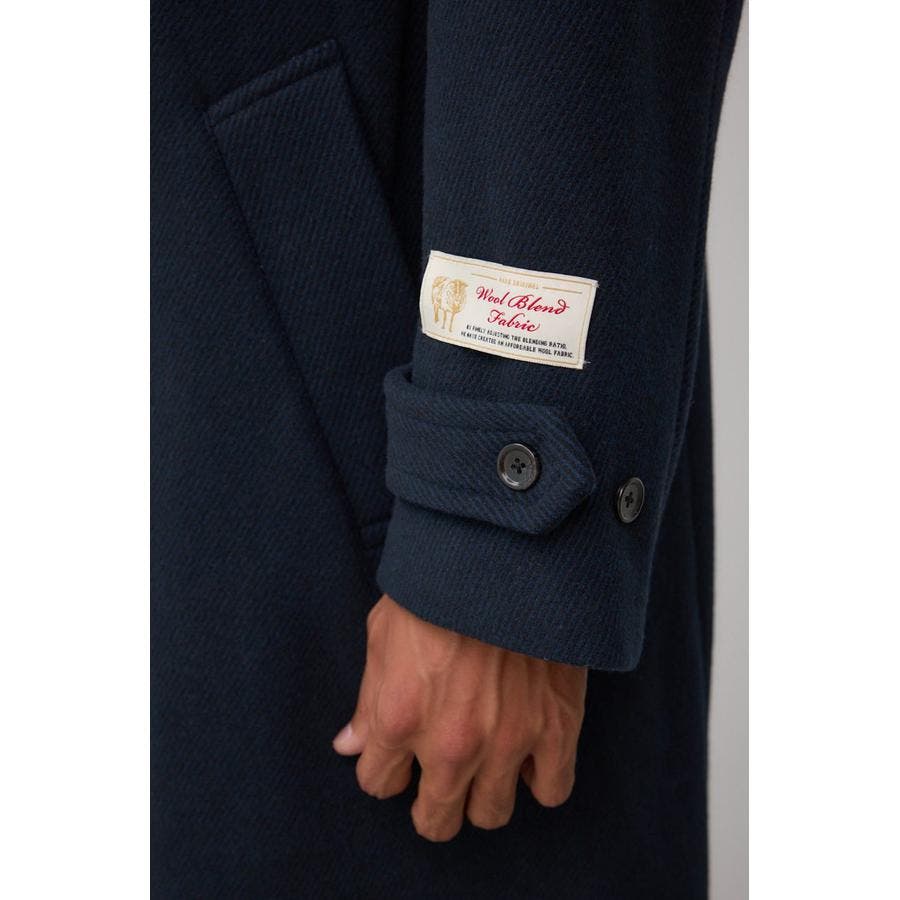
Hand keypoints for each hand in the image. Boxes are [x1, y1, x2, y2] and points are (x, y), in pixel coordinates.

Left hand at [332, 594, 587, 840]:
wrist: (506, 549)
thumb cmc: (438, 583)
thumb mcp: (384, 631)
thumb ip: (367, 698)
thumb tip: (350, 745)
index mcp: (398, 717)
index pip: (378, 785)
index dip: (386, 771)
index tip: (398, 757)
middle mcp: (450, 744)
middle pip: (436, 820)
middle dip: (432, 803)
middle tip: (440, 777)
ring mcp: (507, 742)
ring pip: (490, 814)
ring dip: (483, 794)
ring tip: (485, 764)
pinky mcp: (556, 728)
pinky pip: (551, 792)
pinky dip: (539, 779)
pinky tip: (529, 754)